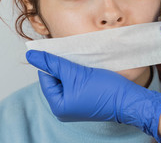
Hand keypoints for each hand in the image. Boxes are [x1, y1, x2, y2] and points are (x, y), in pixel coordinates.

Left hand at [26, 50, 160, 142]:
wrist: (129, 99)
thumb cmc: (104, 89)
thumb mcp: (75, 73)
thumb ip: (52, 63)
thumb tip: (31, 55)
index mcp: (58, 106)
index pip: (45, 78)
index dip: (51, 63)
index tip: (58, 50)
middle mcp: (63, 109)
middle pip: (55, 80)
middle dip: (62, 67)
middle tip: (73, 57)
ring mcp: (74, 106)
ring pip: (66, 80)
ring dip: (71, 69)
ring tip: (80, 63)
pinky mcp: (84, 101)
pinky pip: (75, 84)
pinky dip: (79, 74)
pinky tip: (85, 68)